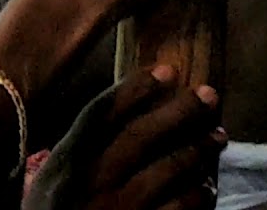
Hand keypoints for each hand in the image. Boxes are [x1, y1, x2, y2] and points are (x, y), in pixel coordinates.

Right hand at [25, 65, 225, 209]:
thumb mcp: (48, 184)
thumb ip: (73, 156)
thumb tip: (110, 119)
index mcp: (66, 162)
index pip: (101, 115)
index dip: (135, 89)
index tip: (165, 70)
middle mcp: (93, 180)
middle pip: (142, 135)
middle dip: (179, 111)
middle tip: (209, 94)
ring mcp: (120, 207)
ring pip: (168, 169)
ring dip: (198, 149)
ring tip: (217, 136)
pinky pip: (180, 208)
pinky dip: (198, 194)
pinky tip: (208, 186)